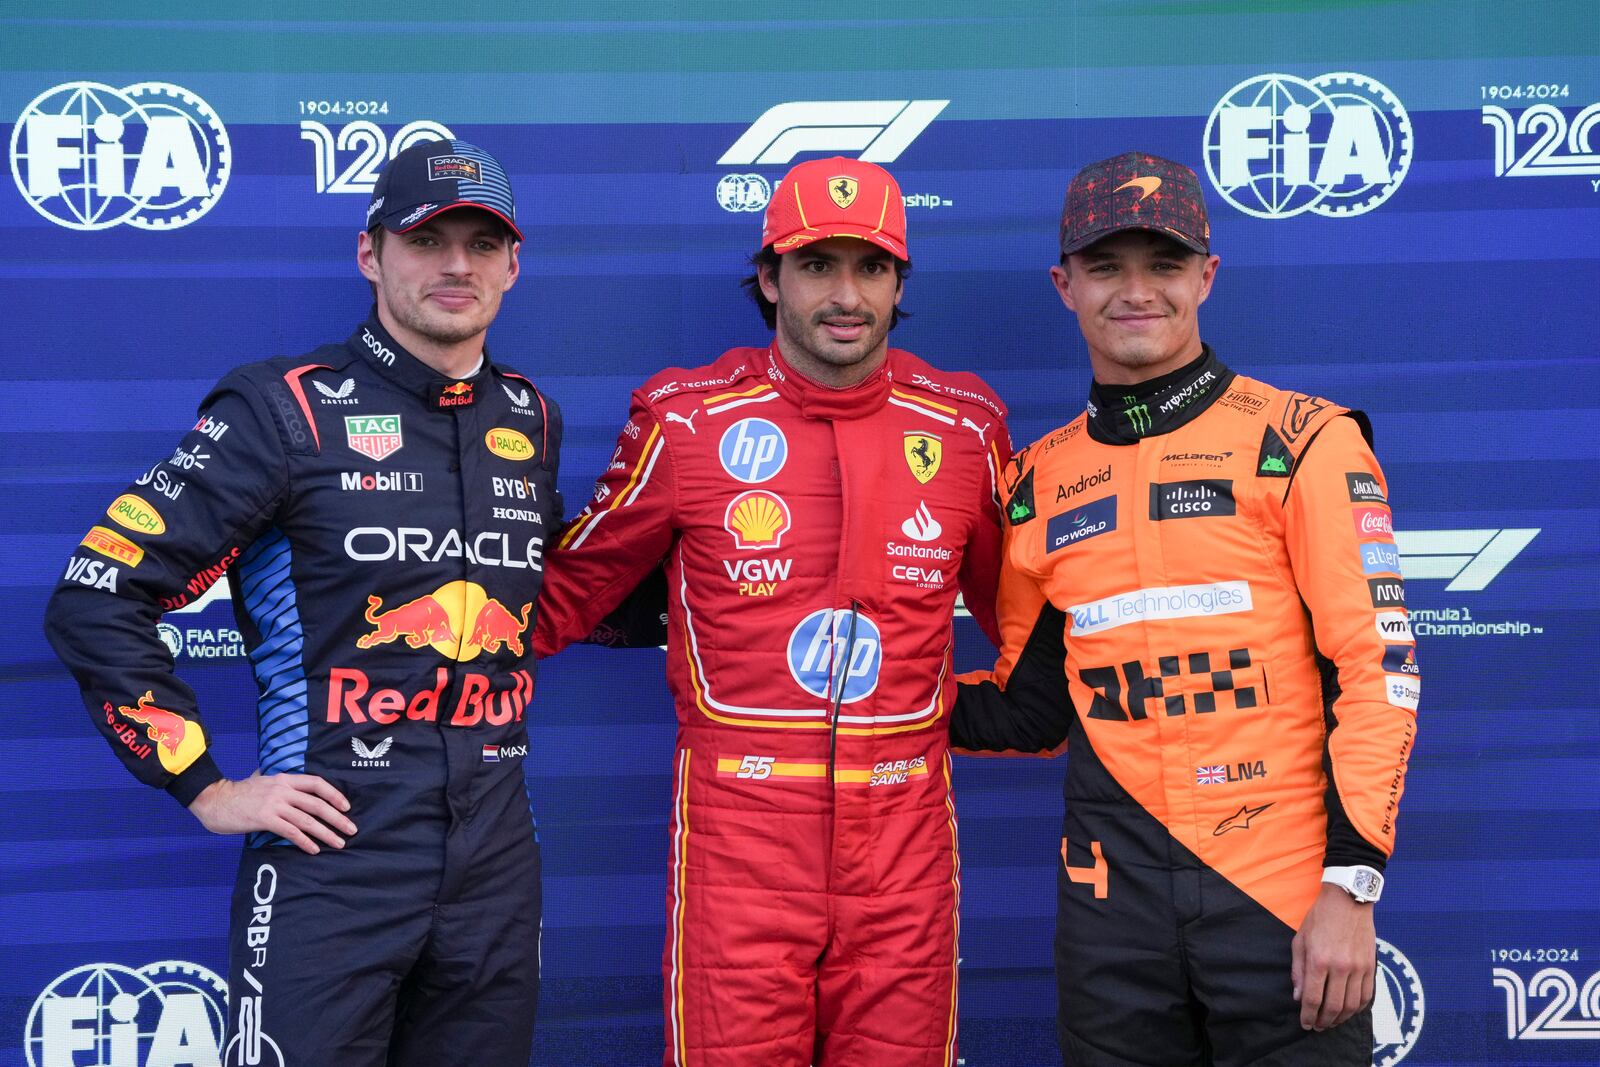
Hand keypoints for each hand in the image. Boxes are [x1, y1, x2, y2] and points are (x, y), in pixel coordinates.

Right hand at [189, 771, 355, 854]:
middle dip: (337, 818)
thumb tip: (295, 787)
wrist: (215, 800)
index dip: (335, 795)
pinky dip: (305, 841)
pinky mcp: (264, 819)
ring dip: (326, 833)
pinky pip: (291, 831)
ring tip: (338, 843)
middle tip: (351, 830)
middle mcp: (282, 789)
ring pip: (307, 820)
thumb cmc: (239, 793)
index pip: (317, 784)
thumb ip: (280, 784)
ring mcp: (274, 804)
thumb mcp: (263, 780)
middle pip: (317, 804)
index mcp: (285, 779)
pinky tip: (314, 849)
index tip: (347, 807)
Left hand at [1291, 883, 1375, 1030]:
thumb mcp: (1300, 941)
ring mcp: (1358, 968)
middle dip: (1324, 1021)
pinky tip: (1349, 1010)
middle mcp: (1340, 967)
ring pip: (1352, 1005)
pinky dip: (1358, 1008)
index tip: (1305, 1024)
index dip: (1308, 1016)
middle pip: (1333, 1006)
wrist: (1348, 900)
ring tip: (1332, 1022)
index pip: (1313, 999)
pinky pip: (1367, 995)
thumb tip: (1298, 997)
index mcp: (1319, 961)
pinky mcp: (1371, 966)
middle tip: (1318, 1026)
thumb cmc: (1319, 918)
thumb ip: (1298, 971)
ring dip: (1341, 1018)